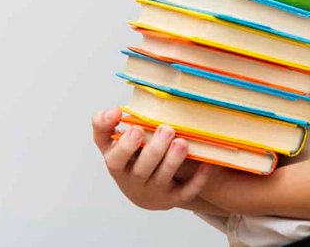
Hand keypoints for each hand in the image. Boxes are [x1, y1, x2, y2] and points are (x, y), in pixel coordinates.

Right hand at [91, 107, 215, 210]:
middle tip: (166, 129)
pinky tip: (206, 164)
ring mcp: (153, 192)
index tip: (136, 129)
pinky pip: (186, 192)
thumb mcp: (111, 142)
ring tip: (182, 142)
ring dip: (173, 161)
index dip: (124, 146)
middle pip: (142, 169)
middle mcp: (133, 181)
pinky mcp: (172, 199)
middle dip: (154, 150)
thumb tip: (113, 111)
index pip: (115, 158)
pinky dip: (197, 180)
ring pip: (163, 179)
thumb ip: (104, 123)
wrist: (143, 191)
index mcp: (117, 164)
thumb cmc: (128, 157)